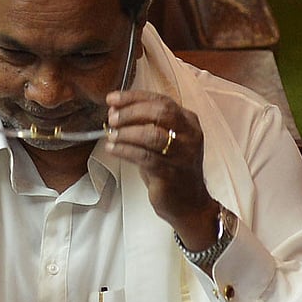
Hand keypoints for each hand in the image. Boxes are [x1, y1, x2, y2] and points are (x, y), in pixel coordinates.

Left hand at [105, 89, 218, 247]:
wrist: (190, 204)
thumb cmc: (173, 169)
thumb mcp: (164, 141)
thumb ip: (146, 125)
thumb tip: (115, 111)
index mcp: (189, 122)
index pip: (161, 100)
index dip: (134, 97)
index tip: (112, 98)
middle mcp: (190, 135)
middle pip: (159, 113)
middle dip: (130, 112)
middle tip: (112, 118)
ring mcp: (182, 155)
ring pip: (151, 135)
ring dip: (126, 132)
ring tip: (110, 135)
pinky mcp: (171, 173)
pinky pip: (144, 157)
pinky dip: (124, 150)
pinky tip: (112, 149)